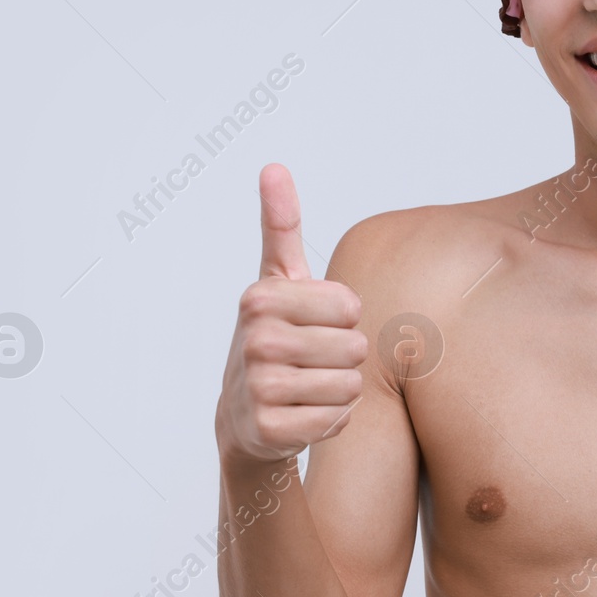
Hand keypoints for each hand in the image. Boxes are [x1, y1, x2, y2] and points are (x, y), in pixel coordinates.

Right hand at [216, 163, 365, 464]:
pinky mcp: (268, 429)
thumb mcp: (277, 279)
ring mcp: (257, 386)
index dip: (343, 319)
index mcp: (261, 297)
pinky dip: (330, 421)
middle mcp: (254, 339)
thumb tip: (274, 166)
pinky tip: (303, 414)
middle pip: (354, 348)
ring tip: (307, 387)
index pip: (351, 307)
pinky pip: (336, 420)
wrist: (243, 416)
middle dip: (344, 358)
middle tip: (310, 361)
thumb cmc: (275, 337)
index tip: (311, 323)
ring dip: (340, 391)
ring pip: (350, 386)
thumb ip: (281, 225)